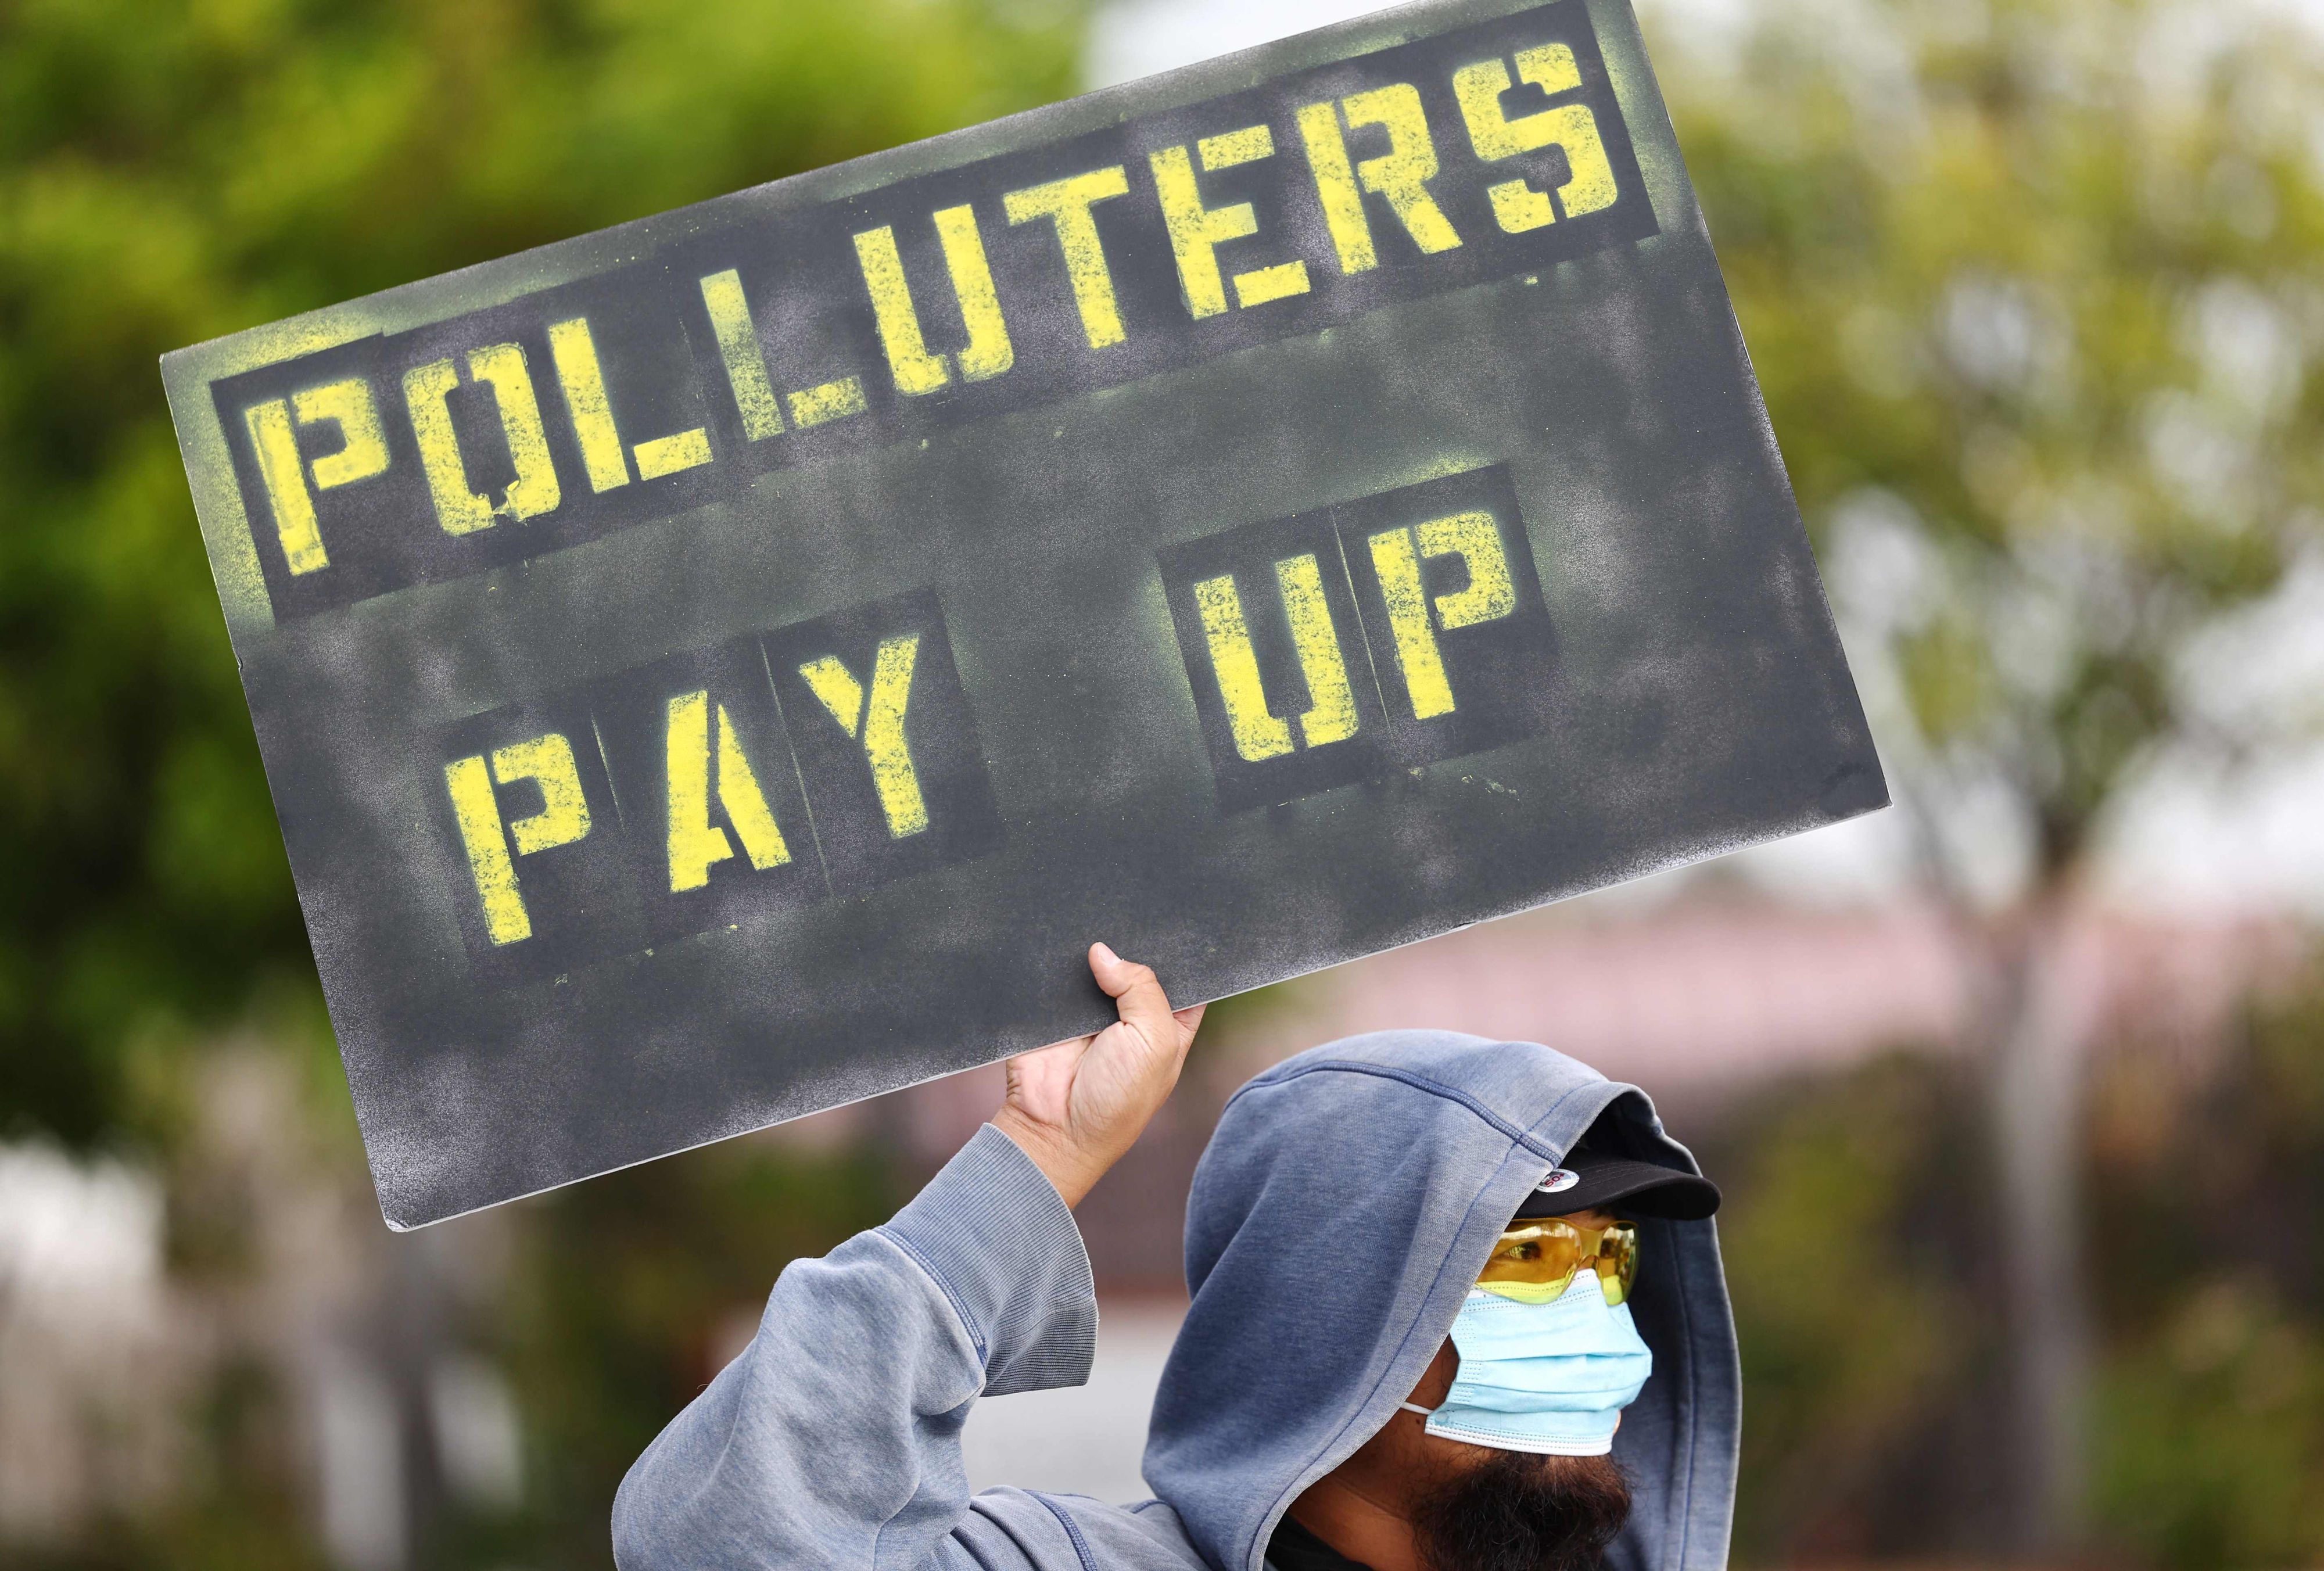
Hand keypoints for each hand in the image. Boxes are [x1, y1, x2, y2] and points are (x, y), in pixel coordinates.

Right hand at [990, 943, 1205, 1206]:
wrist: (1053, 1127)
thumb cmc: (1117, 1099)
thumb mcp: (1154, 1042)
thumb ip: (1143, 988)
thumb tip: (1104, 953)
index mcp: (1168, 1026)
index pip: (1182, 979)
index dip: (1179, 956)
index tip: (1174, 928)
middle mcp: (1131, 1016)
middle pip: (1136, 965)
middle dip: (1132, 948)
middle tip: (1129, 924)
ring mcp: (1091, 1011)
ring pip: (1096, 964)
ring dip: (1094, 953)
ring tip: (1095, 936)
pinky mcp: (1054, 1010)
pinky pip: (1057, 975)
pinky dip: (1059, 965)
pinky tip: (1066, 950)